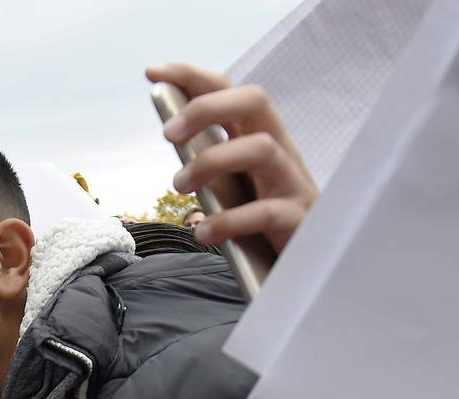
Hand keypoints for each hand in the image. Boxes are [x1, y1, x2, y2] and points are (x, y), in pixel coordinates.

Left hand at [146, 61, 316, 252]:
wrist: (304, 265)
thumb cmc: (260, 224)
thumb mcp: (231, 189)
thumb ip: (208, 164)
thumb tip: (175, 136)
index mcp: (261, 140)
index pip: (231, 93)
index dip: (194, 77)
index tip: (153, 72)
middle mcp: (281, 153)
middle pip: (254, 102)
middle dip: (206, 108)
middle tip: (168, 135)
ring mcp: (293, 184)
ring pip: (261, 149)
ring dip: (211, 162)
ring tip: (181, 186)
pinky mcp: (299, 220)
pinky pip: (266, 212)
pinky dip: (228, 221)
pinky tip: (203, 233)